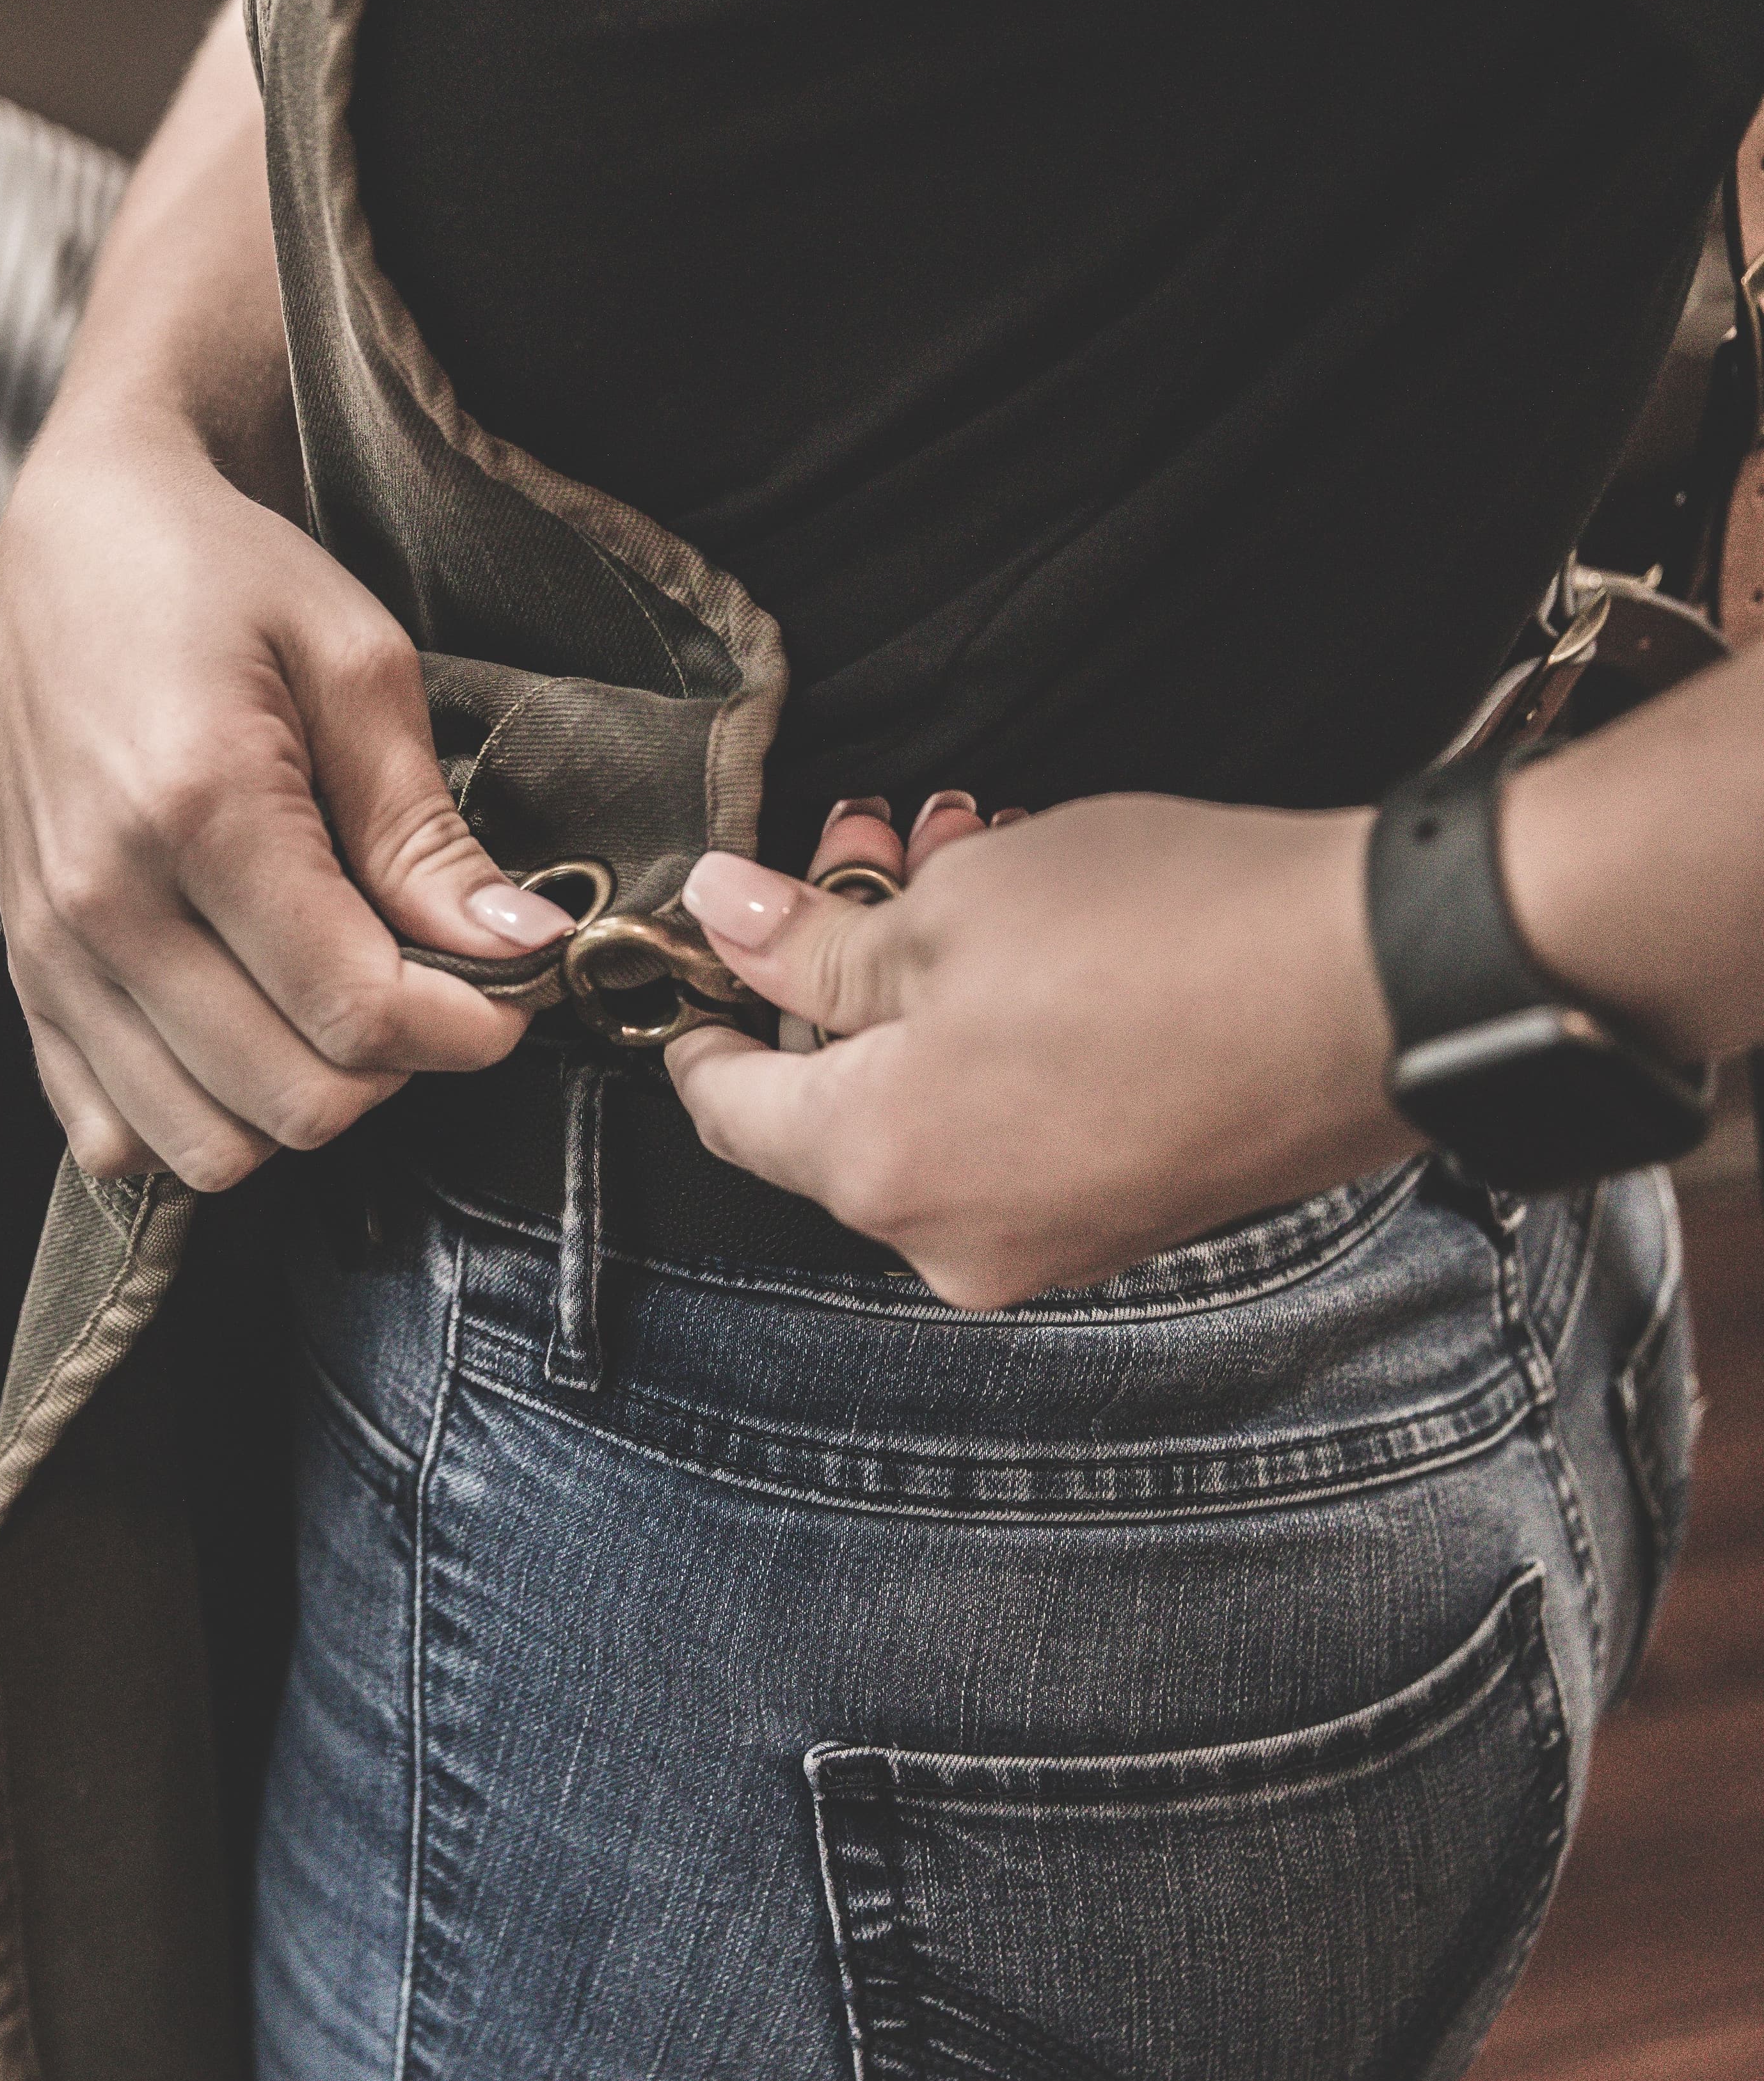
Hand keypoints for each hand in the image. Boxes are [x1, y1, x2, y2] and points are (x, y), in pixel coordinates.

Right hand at [0, 421, 571, 1188]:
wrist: (78, 537)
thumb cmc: (221, 576)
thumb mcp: (357, 666)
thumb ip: (426, 833)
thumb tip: (519, 949)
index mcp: (196, 809)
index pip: (356, 1011)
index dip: (466, 1028)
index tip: (511, 986)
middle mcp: (102, 900)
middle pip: (290, 1099)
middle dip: (395, 1069)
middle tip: (429, 986)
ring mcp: (48, 948)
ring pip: (204, 1146)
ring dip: (299, 1105)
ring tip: (335, 1006)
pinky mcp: (24, 972)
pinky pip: (112, 1137)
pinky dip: (194, 1121)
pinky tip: (244, 1037)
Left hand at [665, 789, 1406, 1304]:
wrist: (1387, 988)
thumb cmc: (1171, 941)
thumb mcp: (958, 906)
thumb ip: (819, 938)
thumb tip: (725, 921)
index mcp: (882, 1170)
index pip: (732, 1108)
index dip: (699, 1022)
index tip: (693, 959)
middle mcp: (954, 1238)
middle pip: (842, 1101)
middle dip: (843, 959)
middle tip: (870, 840)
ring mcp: (1053, 1239)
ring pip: (937, 1100)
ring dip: (933, 977)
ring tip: (972, 846)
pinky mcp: (1134, 1210)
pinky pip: (1022, 1123)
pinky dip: (1008, 1030)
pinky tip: (1046, 923)